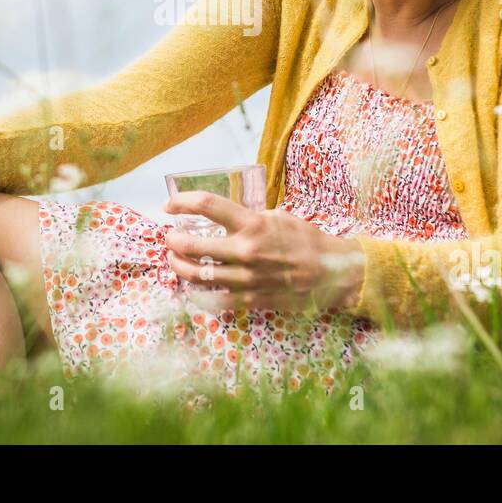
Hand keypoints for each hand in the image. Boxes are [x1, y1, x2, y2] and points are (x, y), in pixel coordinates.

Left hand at [163, 191, 364, 313]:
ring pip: (197, 275)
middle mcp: (245, 251)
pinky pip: (214, 300)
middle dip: (173, 240)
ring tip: (175, 260)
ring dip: (179, 266)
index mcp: (253, 224)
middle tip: (170, 237)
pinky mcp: (250, 299)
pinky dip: (198, 295)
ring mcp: (245, 278)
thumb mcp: (279, 217)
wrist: (331, 273)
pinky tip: (193, 288)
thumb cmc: (307, 240)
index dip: (181, 202)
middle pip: (192, 245)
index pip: (207, 205)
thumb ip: (250, 217)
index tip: (169, 205)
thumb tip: (227, 216)